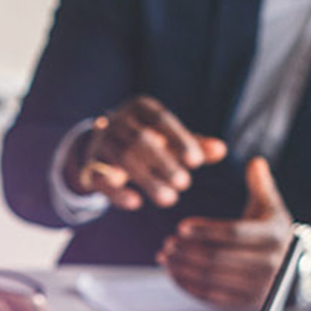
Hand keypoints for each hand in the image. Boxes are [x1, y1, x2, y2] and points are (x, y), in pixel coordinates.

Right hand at [67, 95, 225, 209]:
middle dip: (163, 163)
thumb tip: (222, 150)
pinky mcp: (88, 164)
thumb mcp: (169, 138)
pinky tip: (136, 203)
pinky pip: (101, 178)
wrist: (99, 146)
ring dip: (147, 180)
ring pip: (122, 159)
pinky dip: (117, 191)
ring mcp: (100, 141)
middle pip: (140, 140)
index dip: (180, 139)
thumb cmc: (147, 140)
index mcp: (140, 107)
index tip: (198, 162)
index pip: (161, 119)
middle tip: (185, 184)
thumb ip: (194, 145)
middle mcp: (117, 120)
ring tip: (169, 199)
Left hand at [157, 157, 293, 309]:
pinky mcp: (246, 304)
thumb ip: (261, 184)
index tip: (180, 227)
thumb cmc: (272, 230)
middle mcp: (270, 264)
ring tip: (164, 255)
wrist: (294, 268)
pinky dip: (188, 285)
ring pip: (212, 279)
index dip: (205, 231)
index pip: (234, 234)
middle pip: (219, 259)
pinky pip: (212, 296)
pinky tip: (172, 272)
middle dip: (188, 251)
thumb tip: (256, 161)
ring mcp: (259, 287)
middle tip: (167, 242)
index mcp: (273, 236)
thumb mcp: (271, 206)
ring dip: (183, 268)